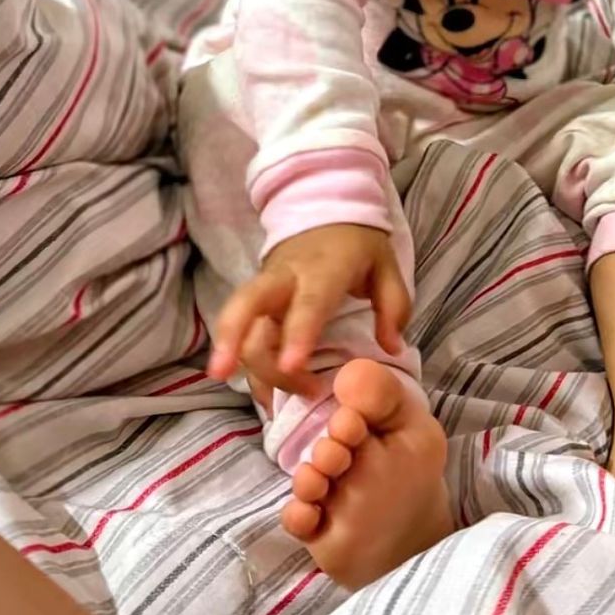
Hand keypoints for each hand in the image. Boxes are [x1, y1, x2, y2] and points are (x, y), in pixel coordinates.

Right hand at [207, 224, 409, 394]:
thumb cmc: (358, 244)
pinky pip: (244, 333)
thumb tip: (391, 348)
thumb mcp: (387, 265)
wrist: (326, 208)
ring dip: (243, 363)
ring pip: (239, 322)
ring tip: (269, 405)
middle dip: (231, 338)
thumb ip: (393, 306)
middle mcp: (285, 278)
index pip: (307, 302)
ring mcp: (266, 289)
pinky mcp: (258, 301)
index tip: (291, 365)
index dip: (297, 333)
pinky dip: (249, 366)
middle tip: (221, 374)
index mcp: (323, 269)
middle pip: (247, 304)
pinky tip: (265, 397)